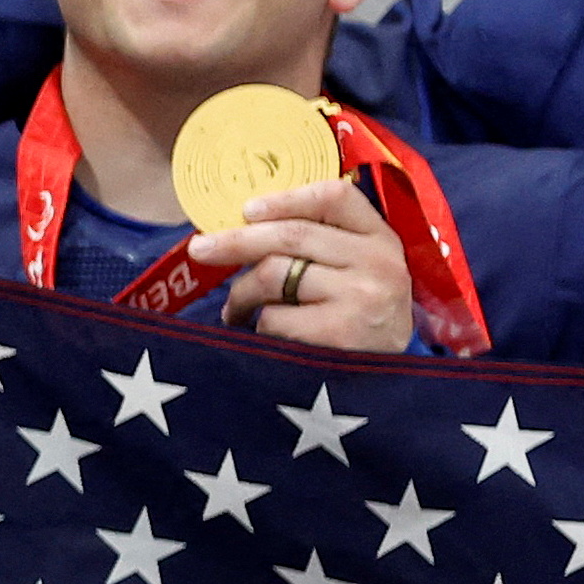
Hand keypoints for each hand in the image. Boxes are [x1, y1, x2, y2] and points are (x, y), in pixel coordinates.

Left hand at [186, 178, 413, 352]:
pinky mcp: (339, 333)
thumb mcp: (359, 274)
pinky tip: (265, 336)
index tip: (247, 209)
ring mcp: (361, 297)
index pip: (335, 196)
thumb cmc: (358, 322)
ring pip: (274, 274)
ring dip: (242, 293)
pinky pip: (273, 317)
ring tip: (238, 309)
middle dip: (235, 241)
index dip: (285, 199)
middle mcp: (378, 262)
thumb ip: (321, 244)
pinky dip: (259, 327)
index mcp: (382, 239)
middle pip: (291, 234)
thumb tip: (244, 223)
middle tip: (201, 249)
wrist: (383, 386)